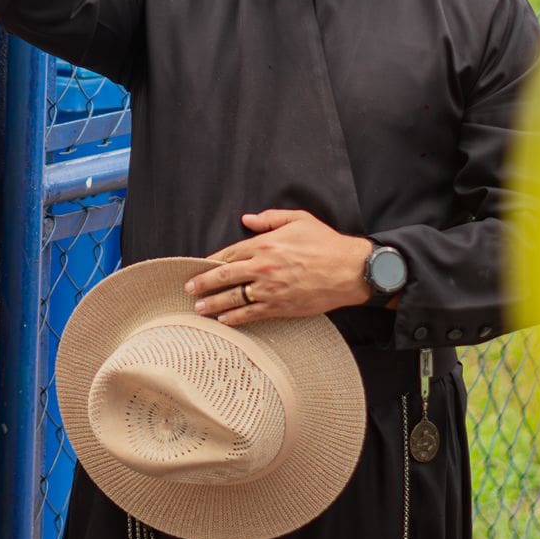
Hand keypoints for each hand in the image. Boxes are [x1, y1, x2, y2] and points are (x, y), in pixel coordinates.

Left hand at [185, 209, 373, 325]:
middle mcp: (262, 268)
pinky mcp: (281, 307)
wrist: (351, 271)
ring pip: (233, 298)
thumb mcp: (298, 219)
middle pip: (223, 277)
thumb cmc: (325, 243)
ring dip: (213, 304)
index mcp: (264, 245)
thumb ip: (269, 218)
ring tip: (199, 308)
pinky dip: (235, 318)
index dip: (211, 262)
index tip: (199, 266)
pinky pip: (252, 314)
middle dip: (202, 284)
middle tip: (188, 289)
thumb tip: (247, 219)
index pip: (228, 254)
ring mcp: (270, 290)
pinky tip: (224, 321)